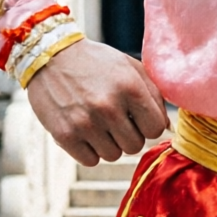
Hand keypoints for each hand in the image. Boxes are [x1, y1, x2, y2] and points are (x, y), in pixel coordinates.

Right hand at [26, 39, 168, 166]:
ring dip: (108, 143)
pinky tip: (84, 131)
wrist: (49, 56)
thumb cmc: (95, 62)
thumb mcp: (130, 67)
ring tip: (98, 123)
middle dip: (128, 135)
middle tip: (115, 119)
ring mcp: (85, 123)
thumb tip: (167, 128)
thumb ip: (154, 95)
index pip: (156, 129)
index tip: (137, 117)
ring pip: (113, 155)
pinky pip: (90, 161)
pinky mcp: (64, 135)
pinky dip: (89, 150)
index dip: (148, 125)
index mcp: (130, 87)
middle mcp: (108, 107)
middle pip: (135, 146)